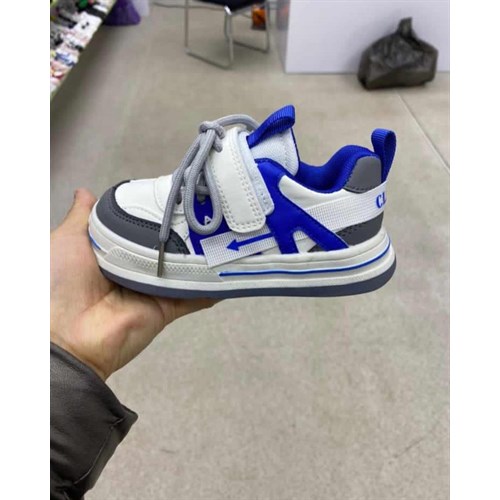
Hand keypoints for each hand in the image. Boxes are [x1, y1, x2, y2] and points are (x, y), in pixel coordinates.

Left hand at [50, 189, 215, 379]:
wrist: (64, 336)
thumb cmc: (57, 283)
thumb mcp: (66, 240)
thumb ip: (83, 216)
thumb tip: (85, 192)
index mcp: (113, 251)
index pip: (141, 226)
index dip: (157, 210)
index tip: (177, 193)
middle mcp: (135, 268)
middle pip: (166, 246)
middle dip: (185, 230)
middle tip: (210, 207)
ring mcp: (153, 289)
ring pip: (184, 268)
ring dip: (203, 254)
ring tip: (228, 230)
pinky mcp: (167, 307)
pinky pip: (195, 295)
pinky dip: (214, 286)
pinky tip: (232, 269)